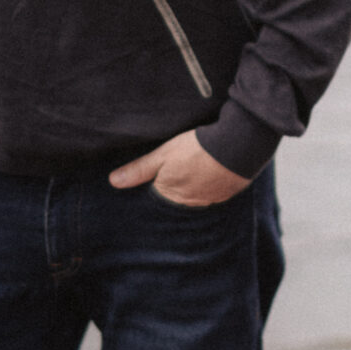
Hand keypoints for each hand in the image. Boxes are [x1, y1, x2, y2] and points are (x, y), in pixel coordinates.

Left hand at [110, 129, 248, 207]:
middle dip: (177, 188)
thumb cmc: (196, 149)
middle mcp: (191, 203)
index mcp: (171, 196)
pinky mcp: (228, 192)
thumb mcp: (162, 155)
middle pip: (178, 199)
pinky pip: (214, 192)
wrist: (236, 145)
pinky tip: (211, 171)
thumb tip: (114, 182)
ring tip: (195, 170)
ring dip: (195, 186)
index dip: (156, 186)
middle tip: (179, 171)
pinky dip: (211, 183)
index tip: (158, 176)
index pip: (158, 199)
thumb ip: (139, 169)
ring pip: (197, 196)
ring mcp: (211, 199)